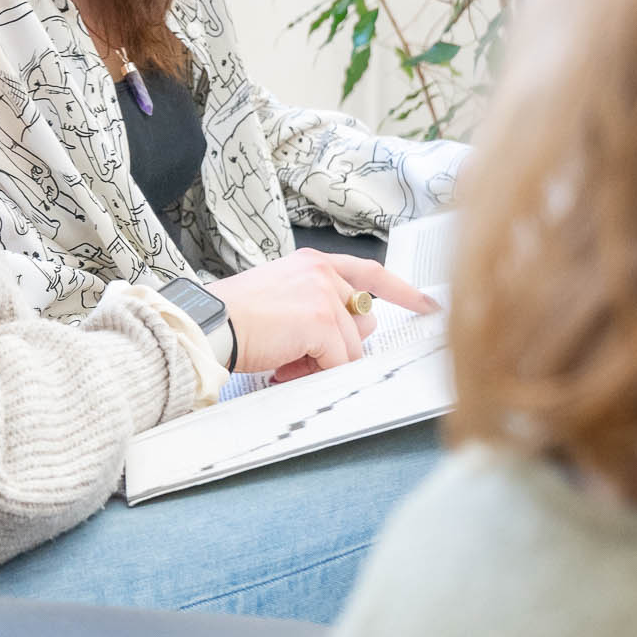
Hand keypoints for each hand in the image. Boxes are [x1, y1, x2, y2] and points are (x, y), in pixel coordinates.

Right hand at [203, 250, 439, 381]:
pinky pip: (338, 362)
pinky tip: (282, 369)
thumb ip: (318, 309)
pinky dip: (312, 373)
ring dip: (320, 364)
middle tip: (297, 357)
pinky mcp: (322, 322)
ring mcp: (326, 295)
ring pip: (350, 348)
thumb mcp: (282, 299)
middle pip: (363, 322)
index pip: (372, 274)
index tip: (428, 305)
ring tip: (283, 362)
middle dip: (337, 347)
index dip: (404, 292)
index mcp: (313, 264)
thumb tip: (347, 341)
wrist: (208, 323)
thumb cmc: (233, 316)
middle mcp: (324, 272)